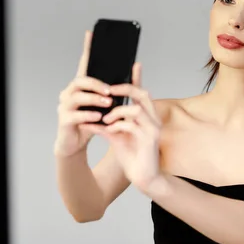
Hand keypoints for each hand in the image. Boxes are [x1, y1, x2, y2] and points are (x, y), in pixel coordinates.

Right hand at [53, 31, 112, 157]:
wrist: (76, 143)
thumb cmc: (92, 122)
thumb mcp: (107, 105)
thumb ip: (118, 89)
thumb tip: (135, 68)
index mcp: (81, 87)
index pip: (84, 64)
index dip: (87, 49)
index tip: (91, 33)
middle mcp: (69, 92)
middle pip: (80, 80)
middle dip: (96, 84)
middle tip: (110, 90)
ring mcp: (64, 105)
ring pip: (77, 96)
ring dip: (94, 99)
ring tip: (108, 103)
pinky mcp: (64, 119)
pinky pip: (76, 115)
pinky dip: (89, 116)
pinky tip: (99, 118)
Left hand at [84, 63, 163, 192]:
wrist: (144, 178)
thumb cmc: (132, 156)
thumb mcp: (116, 136)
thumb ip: (107, 124)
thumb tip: (90, 116)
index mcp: (147, 116)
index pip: (142, 92)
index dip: (137, 77)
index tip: (133, 65)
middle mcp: (153, 119)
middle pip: (142, 94)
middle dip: (124, 89)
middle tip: (108, 92)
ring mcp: (153, 129)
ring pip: (136, 109)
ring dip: (118, 112)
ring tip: (106, 120)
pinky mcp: (150, 140)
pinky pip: (132, 125)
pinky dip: (118, 125)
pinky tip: (109, 131)